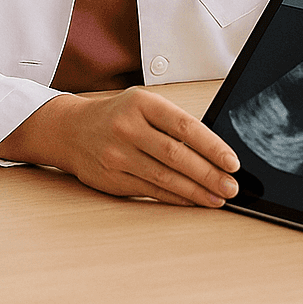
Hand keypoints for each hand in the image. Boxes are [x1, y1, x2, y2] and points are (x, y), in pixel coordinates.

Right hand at [0, 87, 239, 206]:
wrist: (71, 130)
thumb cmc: (115, 115)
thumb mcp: (142, 105)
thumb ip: (172, 123)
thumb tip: (214, 151)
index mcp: (141, 103)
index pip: (185, 126)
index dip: (212, 146)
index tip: (232, 162)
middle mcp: (127, 127)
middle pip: (176, 155)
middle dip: (209, 174)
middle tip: (231, 186)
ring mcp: (118, 155)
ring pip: (165, 177)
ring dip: (196, 191)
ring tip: (218, 198)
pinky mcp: (112, 178)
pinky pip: (151, 191)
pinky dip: (176, 197)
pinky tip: (193, 200)